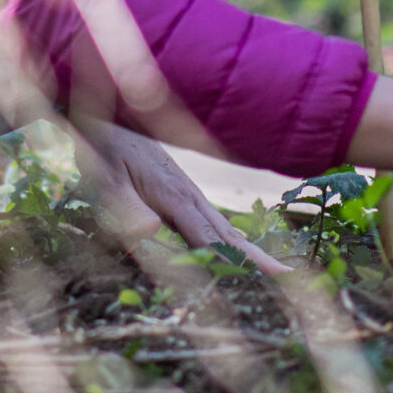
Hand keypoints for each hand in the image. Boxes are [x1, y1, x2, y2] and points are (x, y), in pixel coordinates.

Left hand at [68, 118, 289, 273]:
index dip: (234, 262)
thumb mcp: (106, 178)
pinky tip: (238, 245)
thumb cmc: (104, 149)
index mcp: (176, 198)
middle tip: (288, 276)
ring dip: (249, 249)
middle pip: (228, 234)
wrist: (109, 114)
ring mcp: (189, 194)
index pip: (209, 239)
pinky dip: (232, 238)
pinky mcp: (182, 192)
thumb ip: (125, 206)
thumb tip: (150, 231)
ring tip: (276, 269)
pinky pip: (212, 220)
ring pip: (224, 227)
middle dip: (256, 258)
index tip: (263, 279)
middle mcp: (190, 197)